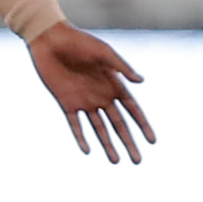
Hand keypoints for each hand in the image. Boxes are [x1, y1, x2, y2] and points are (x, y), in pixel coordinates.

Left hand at [28, 23, 155, 163]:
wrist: (50, 40)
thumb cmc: (79, 42)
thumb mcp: (103, 52)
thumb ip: (121, 68)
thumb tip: (141, 82)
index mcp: (113, 84)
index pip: (132, 110)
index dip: (142, 125)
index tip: (152, 141)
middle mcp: (101, 96)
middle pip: (118, 124)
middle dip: (128, 142)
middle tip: (137, 160)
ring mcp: (84, 101)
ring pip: (99, 129)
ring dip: (108, 145)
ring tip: (116, 161)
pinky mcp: (66, 103)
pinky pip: (75, 124)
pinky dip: (81, 137)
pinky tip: (87, 150)